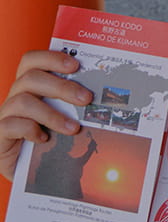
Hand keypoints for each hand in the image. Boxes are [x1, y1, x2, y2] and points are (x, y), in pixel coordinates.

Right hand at [0, 51, 91, 181]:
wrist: (23, 163)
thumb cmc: (47, 132)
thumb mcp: (61, 112)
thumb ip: (73, 100)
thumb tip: (103, 94)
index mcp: (29, 84)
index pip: (31, 60)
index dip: (51, 58)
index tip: (75, 65)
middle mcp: (14, 95)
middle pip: (31, 78)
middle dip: (62, 87)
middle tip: (86, 99)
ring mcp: (5, 113)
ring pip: (23, 102)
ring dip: (52, 114)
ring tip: (73, 128)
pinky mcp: (0, 132)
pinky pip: (11, 125)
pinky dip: (31, 130)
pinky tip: (44, 139)